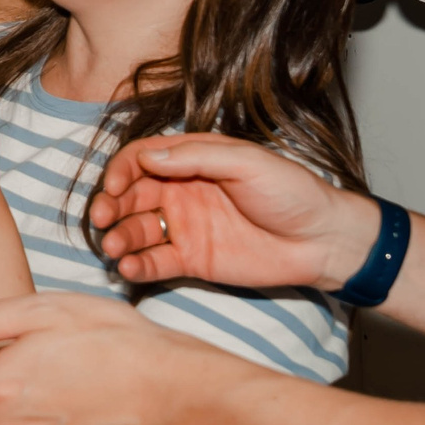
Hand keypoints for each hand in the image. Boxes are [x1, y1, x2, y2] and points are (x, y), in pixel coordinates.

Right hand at [93, 133, 381, 291]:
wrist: (324, 240)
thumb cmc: (293, 193)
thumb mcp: (248, 163)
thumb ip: (197, 158)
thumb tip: (147, 155)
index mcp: (194, 160)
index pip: (142, 159)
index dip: (122, 171)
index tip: (114, 187)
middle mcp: (182, 191)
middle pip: (131, 195)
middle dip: (110, 206)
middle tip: (100, 220)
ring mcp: (185, 227)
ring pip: (137, 229)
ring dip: (119, 237)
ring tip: (114, 249)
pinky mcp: (192, 260)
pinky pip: (155, 262)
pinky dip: (137, 265)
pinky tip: (130, 268)